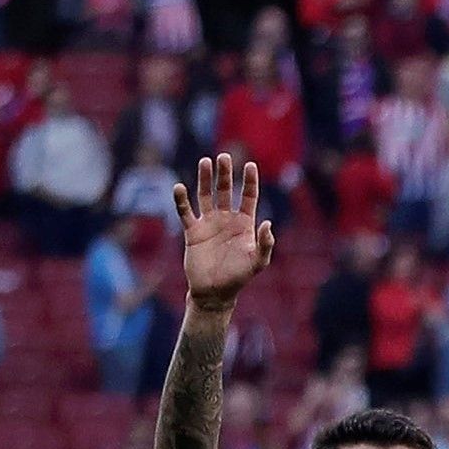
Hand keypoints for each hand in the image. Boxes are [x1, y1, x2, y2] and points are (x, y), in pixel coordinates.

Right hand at [178, 154, 275, 308]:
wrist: (215, 292)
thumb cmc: (239, 277)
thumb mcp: (258, 262)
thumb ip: (265, 243)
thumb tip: (268, 223)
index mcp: (245, 224)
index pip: (248, 197)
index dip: (250, 181)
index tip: (250, 165)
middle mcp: (226, 219)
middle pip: (225, 190)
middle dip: (225, 174)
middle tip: (224, 156)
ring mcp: (209, 223)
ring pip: (206, 196)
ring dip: (205, 179)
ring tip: (205, 161)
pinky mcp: (192, 231)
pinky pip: (185, 212)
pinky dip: (182, 200)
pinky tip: (179, 187)